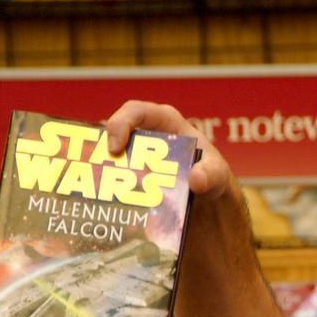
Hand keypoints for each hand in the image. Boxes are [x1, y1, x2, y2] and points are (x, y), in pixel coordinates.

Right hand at [105, 100, 233, 200]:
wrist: (208, 194)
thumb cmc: (211, 172)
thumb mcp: (216, 172)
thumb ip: (210, 174)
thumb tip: (196, 180)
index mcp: (164, 121)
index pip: (136, 111)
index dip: (121, 123)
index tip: (115, 147)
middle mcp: (145, 134)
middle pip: (115, 134)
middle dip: (104, 151)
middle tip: (102, 173)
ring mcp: (136, 154)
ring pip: (111, 157)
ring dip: (104, 172)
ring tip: (100, 191)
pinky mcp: (133, 173)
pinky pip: (116, 178)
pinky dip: (111, 189)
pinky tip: (109, 205)